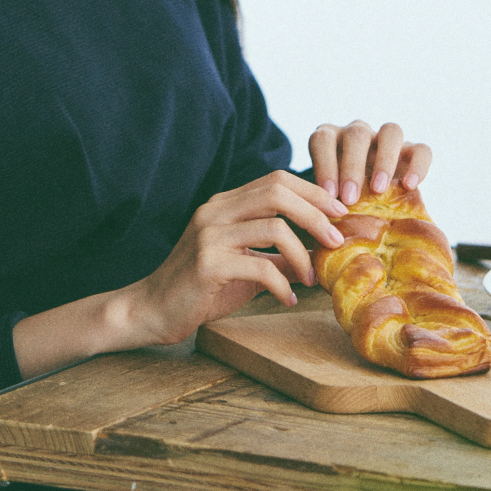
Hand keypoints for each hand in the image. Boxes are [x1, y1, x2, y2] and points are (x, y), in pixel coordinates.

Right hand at [132, 171, 347, 344]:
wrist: (151, 310)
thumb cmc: (200, 287)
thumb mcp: (245, 265)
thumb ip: (278, 255)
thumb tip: (320, 253)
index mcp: (224, 204)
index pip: (276, 180)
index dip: (312, 192)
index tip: (339, 213)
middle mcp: (216, 211)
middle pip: (277, 193)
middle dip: (315, 213)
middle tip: (337, 239)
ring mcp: (209, 235)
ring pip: (274, 226)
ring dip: (302, 253)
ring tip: (312, 277)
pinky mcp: (207, 264)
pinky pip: (260, 266)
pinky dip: (282, 284)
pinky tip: (287, 298)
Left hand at [308, 120, 431, 205]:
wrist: (368, 207)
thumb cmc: (339, 204)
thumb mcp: (327, 200)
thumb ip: (322, 204)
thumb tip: (318, 227)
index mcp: (332, 140)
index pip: (323, 139)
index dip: (324, 164)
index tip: (328, 193)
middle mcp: (359, 134)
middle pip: (357, 134)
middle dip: (353, 167)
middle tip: (350, 198)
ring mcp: (387, 140)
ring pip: (391, 132)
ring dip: (385, 160)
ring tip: (379, 190)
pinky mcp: (413, 151)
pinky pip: (421, 149)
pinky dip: (417, 165)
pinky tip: (409, 186)